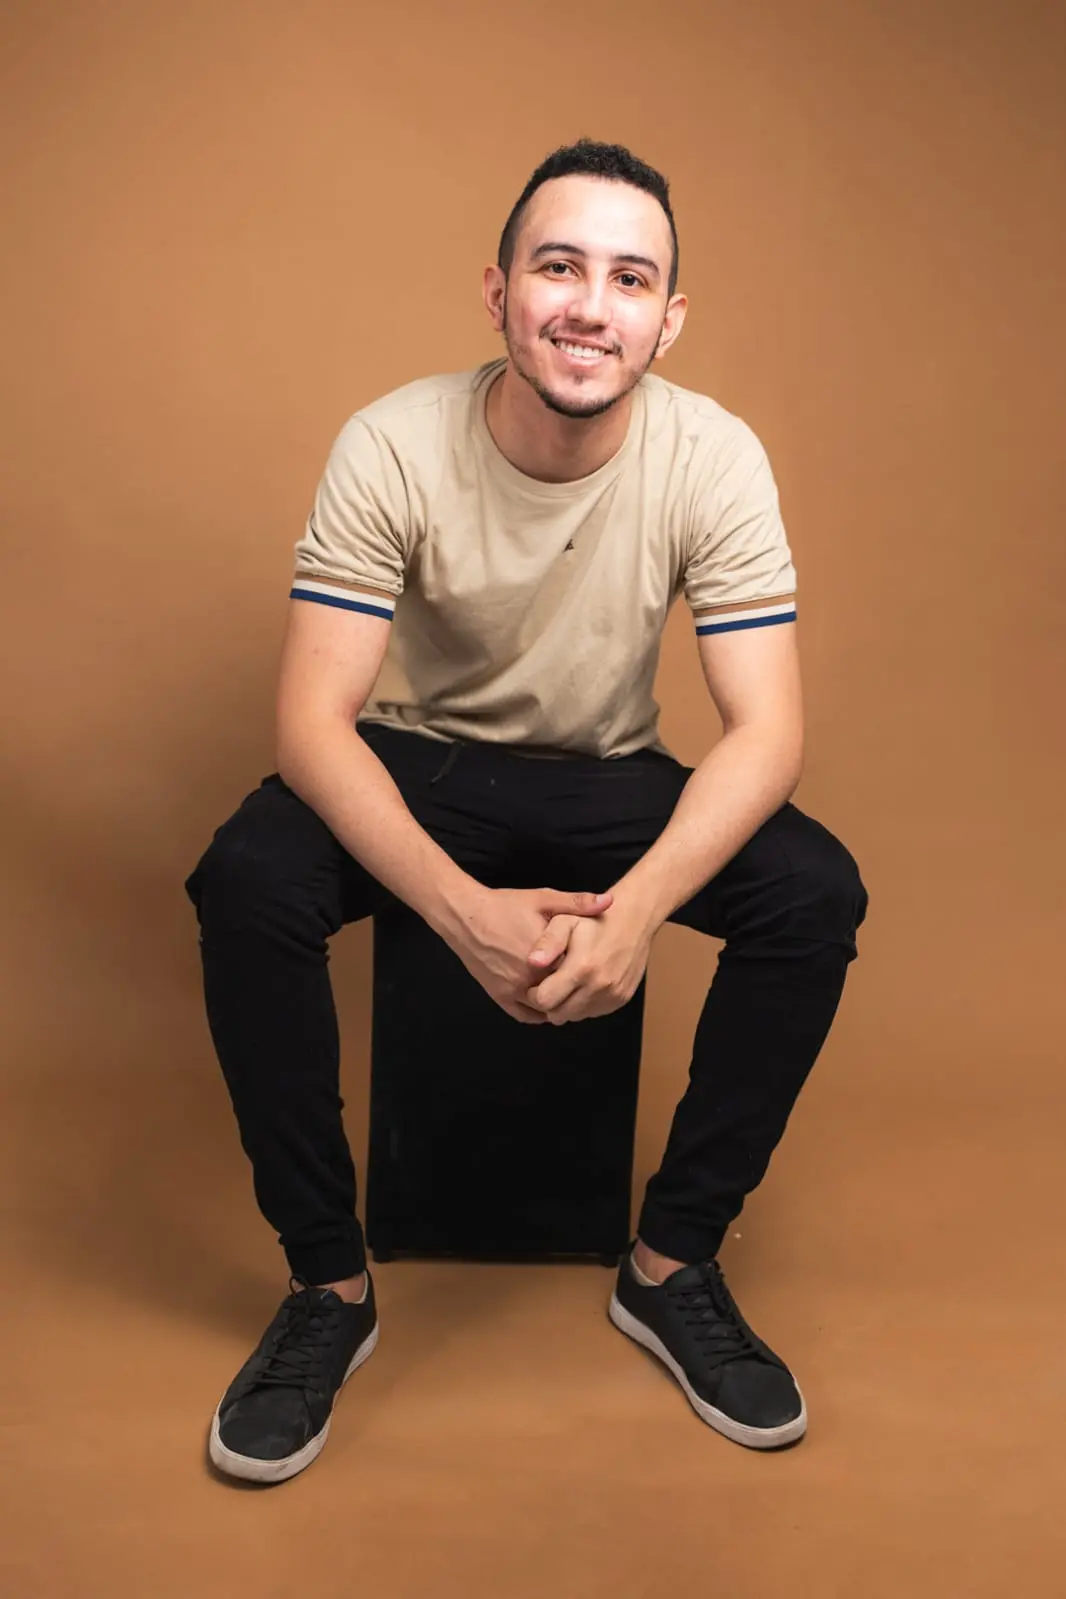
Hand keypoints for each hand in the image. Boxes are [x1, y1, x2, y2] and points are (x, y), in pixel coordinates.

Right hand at [443, 885, 612, 1023]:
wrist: (465, 915)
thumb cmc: (505, 906)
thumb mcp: (543, 899)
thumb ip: (577, 903)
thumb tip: (609, 901)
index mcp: (547, 956)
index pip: (580, 971)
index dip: (588, 967)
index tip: (594, 960)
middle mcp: (531, 979)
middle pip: (565, 992)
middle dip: (575, 987)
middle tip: (585, 980)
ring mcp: (514, 991)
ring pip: (547, 1008)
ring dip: (558, 1002)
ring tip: (568, 991)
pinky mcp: (500, 997)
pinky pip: (525, 1015)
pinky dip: (539, 1012)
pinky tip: (548, 1002)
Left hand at [525, 900, 655, 1023]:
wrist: (633, 921)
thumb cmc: (594, 920)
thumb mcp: (565, 921)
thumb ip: (547, 942)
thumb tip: (532, 962)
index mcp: (581, 968)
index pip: (544, 1001)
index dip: (534, 994)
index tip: (536, 983)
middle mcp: (599, 986)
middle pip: (558, 1014)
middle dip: (549, 1002)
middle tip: (550, 983)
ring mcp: (612, 995)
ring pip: (575, 1017)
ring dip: (566, 1005)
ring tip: (568, 982)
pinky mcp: (621, 999)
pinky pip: (593, 1013)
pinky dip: (584, 1004)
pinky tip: (584, 984)